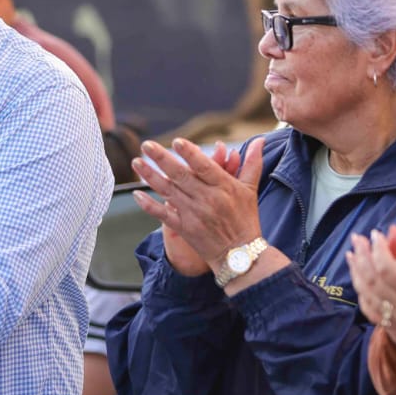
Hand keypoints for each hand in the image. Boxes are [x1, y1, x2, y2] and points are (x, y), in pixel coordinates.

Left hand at [133, 138, 264, 273]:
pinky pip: (163, 215)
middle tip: (147, 145)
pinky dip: (149, 205)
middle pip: (181, 176)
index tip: (177, 141)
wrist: (239, 254)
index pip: (205, 167)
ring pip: (168, 191)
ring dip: (150, 176)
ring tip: (136, 162)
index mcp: (224, 187)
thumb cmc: (246, 218)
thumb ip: (251, 163)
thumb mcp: (251, 189)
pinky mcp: (184, 228)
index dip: (190, 154)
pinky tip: (136, 194)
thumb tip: (260, 140)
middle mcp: (207, 199)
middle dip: (162, 159)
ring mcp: (193, 214)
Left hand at [347, 221, 395, 356]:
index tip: (375, 234)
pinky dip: (363, 296)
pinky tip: (359, 281)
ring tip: (351, 255)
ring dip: (357, 274)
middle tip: (356, 239)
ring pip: (368, 296)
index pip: (387, 268)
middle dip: (362, 256)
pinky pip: (372, 313)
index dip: (378, 249)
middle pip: (373, 280)